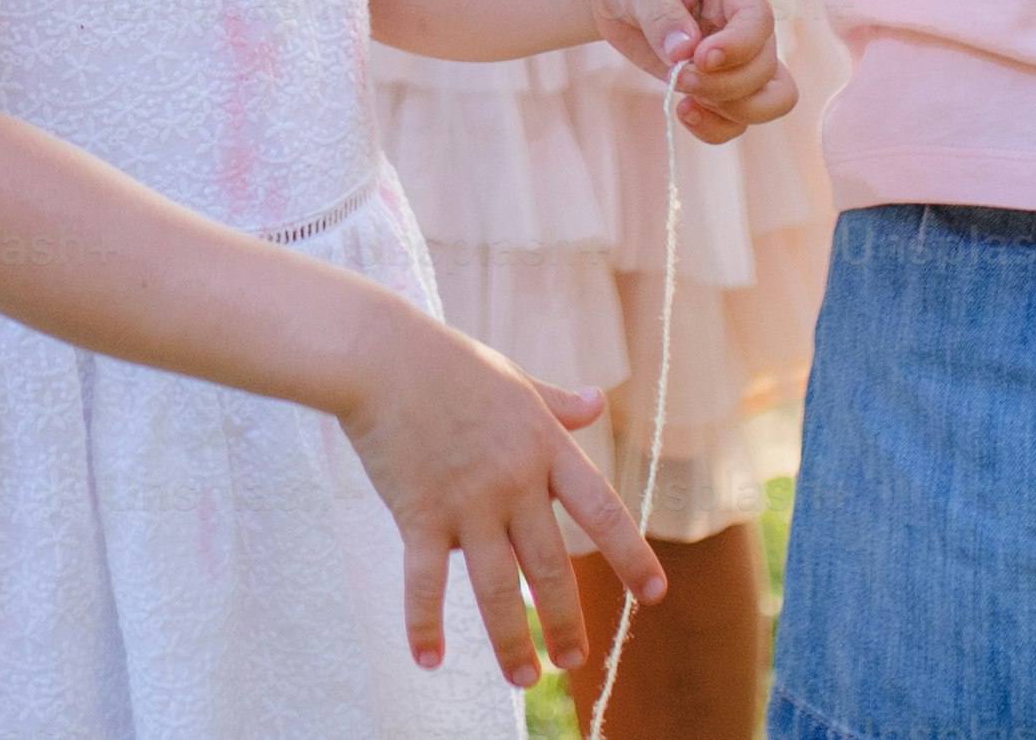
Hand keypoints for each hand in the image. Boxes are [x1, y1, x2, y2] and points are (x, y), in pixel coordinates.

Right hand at [335, 308, 658, 687]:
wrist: (381, 355)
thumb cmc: (448, 364)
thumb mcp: (514, 380)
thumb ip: (556, 403)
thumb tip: (594, 402)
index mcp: (545, 447)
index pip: (602, 511)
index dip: (630, 555)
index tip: (654, 596)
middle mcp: (514, 481)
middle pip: (551, 566)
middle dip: (566, 621)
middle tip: (573, 662)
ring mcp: (467, 502)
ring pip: (498, 587)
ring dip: (511, 639)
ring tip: (523, 678)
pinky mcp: (419, 513)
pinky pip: (425, 582)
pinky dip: (426, 623)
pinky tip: (430, 660)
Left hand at [596, 0, 793, 142]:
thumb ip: (661, 14)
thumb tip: (683, 53)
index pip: (759, 20)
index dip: (737, 47)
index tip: (700, 59)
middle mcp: (746, 19)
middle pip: (765, 67)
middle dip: (723, 84)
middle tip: (678, 76)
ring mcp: (737, 53)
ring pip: (768, 98)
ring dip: (727, 108)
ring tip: (684, 99)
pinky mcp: (719, 81)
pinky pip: (738, 119)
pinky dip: (716, 126)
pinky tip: (684, 112)